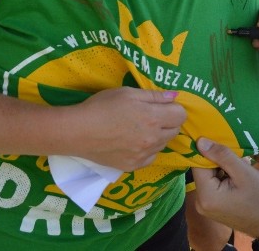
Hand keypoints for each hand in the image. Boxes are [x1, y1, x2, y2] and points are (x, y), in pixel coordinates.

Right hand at [71, 88, 185, 169]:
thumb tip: (174, 97)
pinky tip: (133, 142)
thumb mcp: (128, 92)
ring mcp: (143, 155)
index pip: (180, 115)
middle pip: (174, 130)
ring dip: (158, 136)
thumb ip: (154, 96)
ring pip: (163, 144)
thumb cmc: (102, 106)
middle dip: (168, 121)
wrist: (78, 131)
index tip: (162, 105)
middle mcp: (152, 139)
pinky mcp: (133, 166)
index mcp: (153, 118)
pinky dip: (147, 150)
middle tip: (150, 116)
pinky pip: (150, 157)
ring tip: (139, 129)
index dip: (174, 108)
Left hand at [192, 137, 258, 240]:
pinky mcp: (212, 206)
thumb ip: (222, 156)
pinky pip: (213, 183)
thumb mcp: (244, 173)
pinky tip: (238, 174)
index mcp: (206, 196)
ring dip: (222, 166)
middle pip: (202, 169)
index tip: (222, 140)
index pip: (198, 163)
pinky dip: (224, 175)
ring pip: (209, 175)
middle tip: (236, 153)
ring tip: (240, 164)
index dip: (209, 149)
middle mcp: (200, 202)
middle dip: (217, 158)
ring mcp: (205, 206)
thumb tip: (200, 141)